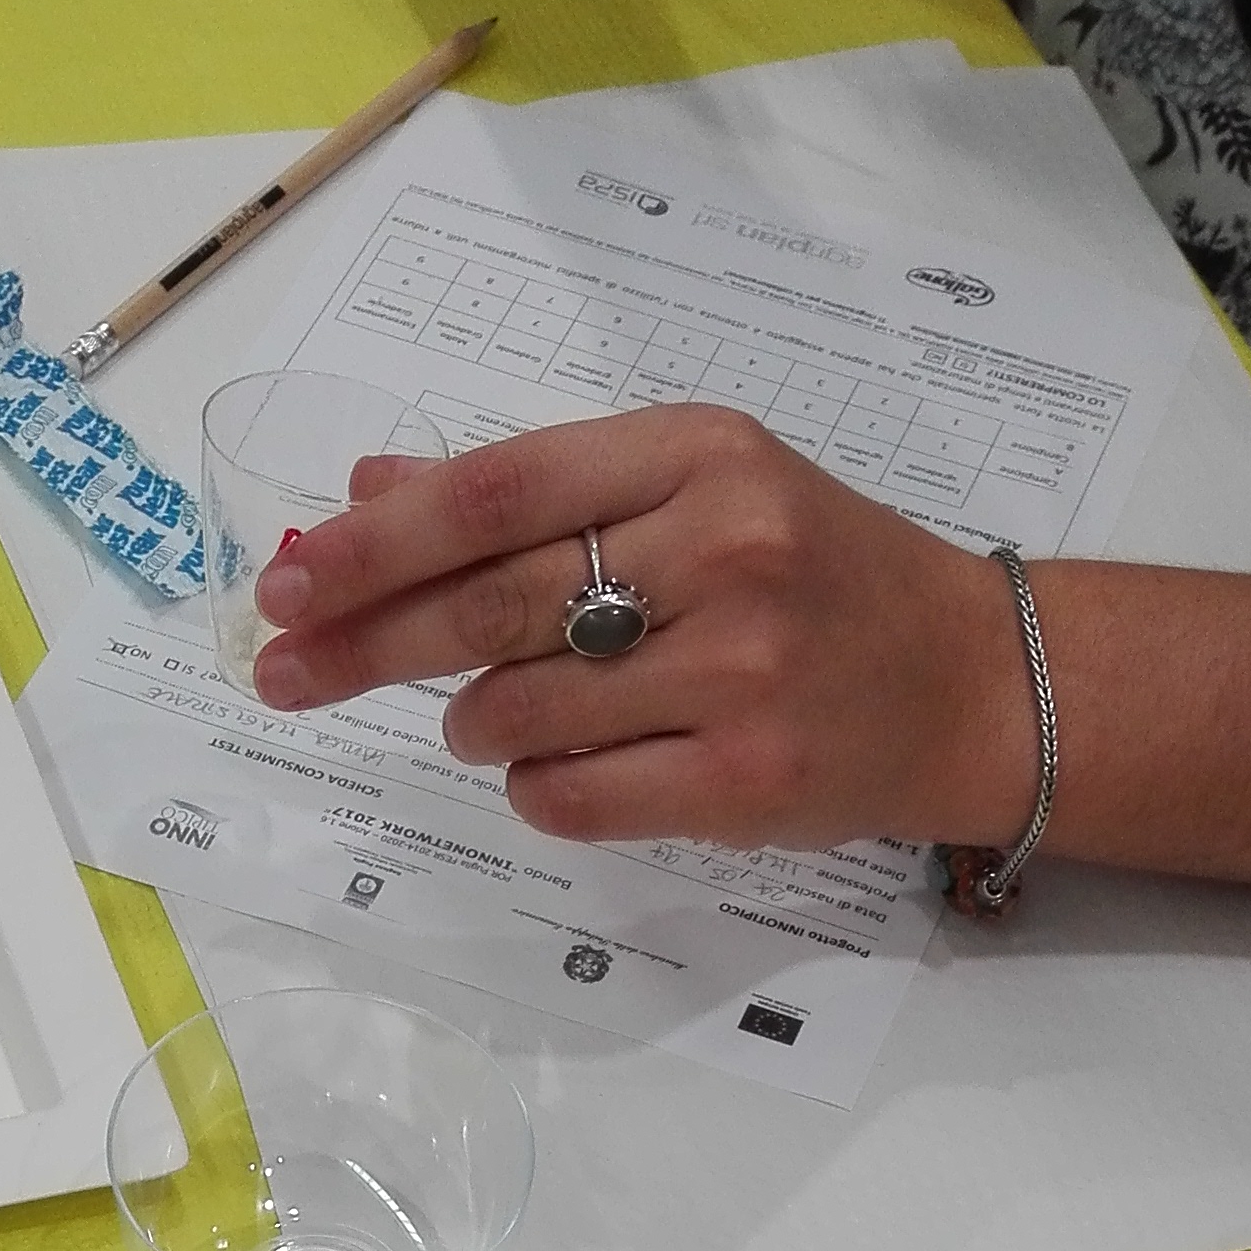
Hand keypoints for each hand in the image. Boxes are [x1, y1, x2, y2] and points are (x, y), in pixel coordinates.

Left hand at [250, 407, 1038, 854]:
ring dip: (469, 723)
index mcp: (698, 454)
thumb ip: (538, 491)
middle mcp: (721, 550)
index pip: (497, 488)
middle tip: (280, 673)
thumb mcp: (695, 491)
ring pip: (520, 710)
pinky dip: (534, 788)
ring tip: (482, 719)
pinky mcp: (744, 779)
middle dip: (362, 643)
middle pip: (490, 601)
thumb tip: (370, 490)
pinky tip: (553, 768)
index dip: (375, 541)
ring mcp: (737, 670)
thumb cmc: (819, 578)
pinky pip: (573, 796)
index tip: (286, 580)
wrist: (970, 680)